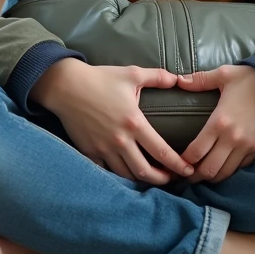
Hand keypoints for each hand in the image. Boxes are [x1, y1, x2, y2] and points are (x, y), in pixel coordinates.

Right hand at [44, 62, 195, 185]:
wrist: (66, 86)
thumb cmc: (100, 78)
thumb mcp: (132, 74)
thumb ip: (158, 77)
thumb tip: (178, 79)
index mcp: (134, 123)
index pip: (162, 151)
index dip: (178, 165)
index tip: (188, 170)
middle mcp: (120, 140)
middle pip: (145, 171)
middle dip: (162, 179)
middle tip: (172, 179)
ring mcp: (103, 149)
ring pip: (126, 175)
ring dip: (142, 180)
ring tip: (153, 177)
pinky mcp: (89, 152)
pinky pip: (107, 172)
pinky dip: (119, 177)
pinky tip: (128, 174)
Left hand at [175, 64, 254, 184]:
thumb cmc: (252, 79)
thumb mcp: (224, 74)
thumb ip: (200, 80)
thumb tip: (178, 81)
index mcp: (219, 121)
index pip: (196, 151)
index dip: (183, 161)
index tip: (176, 161)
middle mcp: (233, 138)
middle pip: (208, 169)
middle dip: (194, 175)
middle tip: (185, 174)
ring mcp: (247, 146)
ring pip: (224, 173)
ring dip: (211, 177)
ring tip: (201, 174)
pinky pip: (241, 168)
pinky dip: (229, 171)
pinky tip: (221, 168)